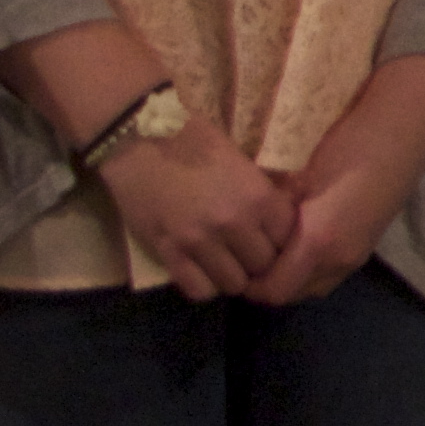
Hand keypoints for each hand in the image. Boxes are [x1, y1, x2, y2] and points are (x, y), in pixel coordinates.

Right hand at [98, 118, 296, 301]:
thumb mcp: (240, 160)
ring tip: (221, 262)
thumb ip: (260, 193)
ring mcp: (200, 240)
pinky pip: (198, 289)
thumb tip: (280, 221)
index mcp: (258, 196)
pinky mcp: (168, 251)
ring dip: (230, 275)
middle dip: (257, 261)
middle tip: (244, 252)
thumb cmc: (191, 138)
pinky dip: (202, 285)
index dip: (279, 240)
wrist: (136, 136)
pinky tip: (199, 270)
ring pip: (234, 284)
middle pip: (264, 266)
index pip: (288, 239)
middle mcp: (235, 222)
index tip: (268, 237)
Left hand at [241, 57, 424, 308]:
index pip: (272, 290)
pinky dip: (307, 269)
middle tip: (244, 254)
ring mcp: (356, 256)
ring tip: (269, 249)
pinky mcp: (365, 247)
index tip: (229, 259)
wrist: (400, 129)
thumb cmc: (344, 142)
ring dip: (287, 277)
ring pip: (310, 287)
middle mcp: (339, 259)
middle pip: (290, 294)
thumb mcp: (294, 173)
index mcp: (318, 241)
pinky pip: (327, 274)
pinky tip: (296, 241)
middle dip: (264, 282)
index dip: (247, 283)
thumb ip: (268, 209)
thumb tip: (238, 227)